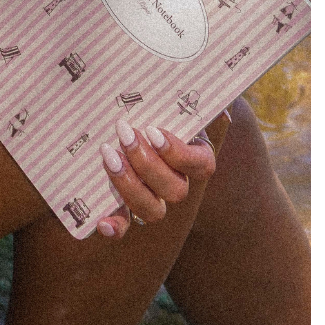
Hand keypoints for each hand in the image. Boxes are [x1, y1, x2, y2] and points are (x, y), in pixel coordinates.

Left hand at [94, 109, 229, 240]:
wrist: (123, 118)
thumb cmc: (155, 105)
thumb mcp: (171, 97)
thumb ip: (192, 98)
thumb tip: (222, 107)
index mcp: (197, 157)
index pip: (200, 165)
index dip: (177, 152)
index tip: (153, 130)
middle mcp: (179, 183)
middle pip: (175, 190)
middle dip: (146, 163)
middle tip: (124, 132)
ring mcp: (155, 199)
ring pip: (153, 210)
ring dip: (129, 184)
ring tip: (108, 154)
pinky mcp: (128, 207)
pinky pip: (127, 225)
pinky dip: (116, 227)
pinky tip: (102, 222)